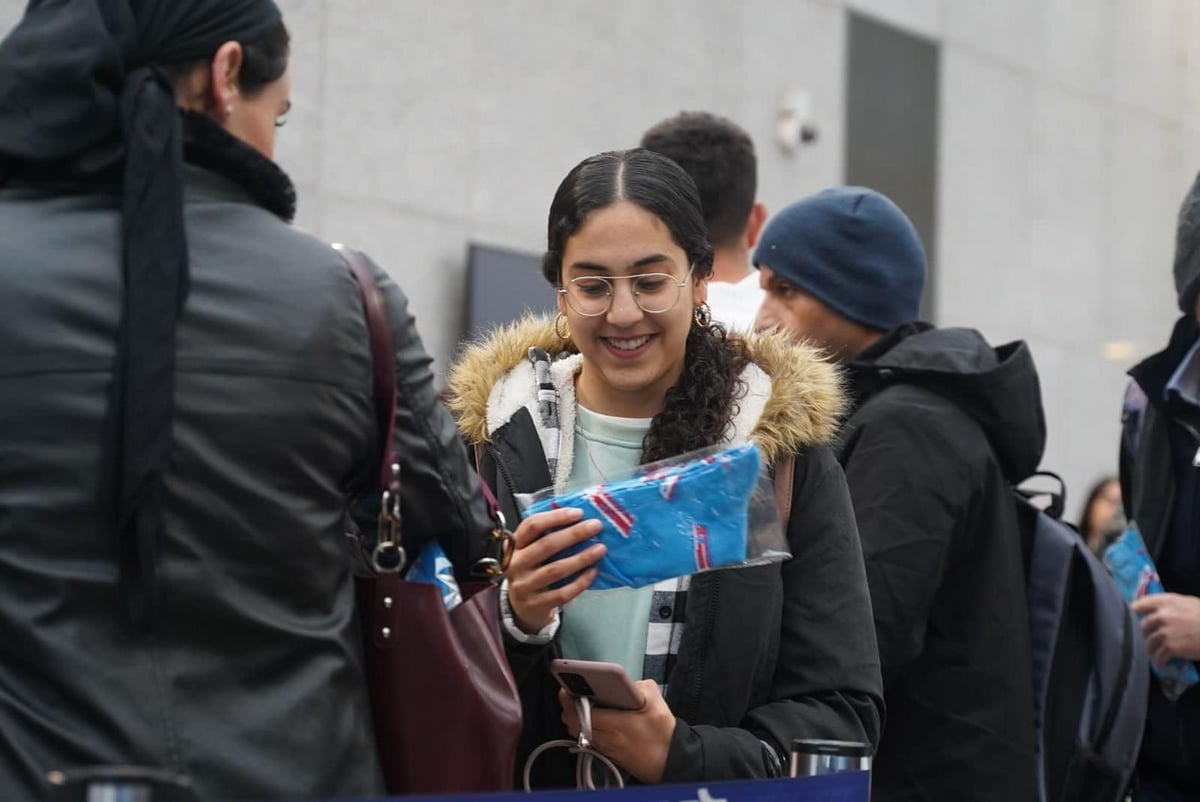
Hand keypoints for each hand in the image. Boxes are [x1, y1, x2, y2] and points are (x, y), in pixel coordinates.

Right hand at [508, 507, 605, 633]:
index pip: (532, 525)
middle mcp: (516, 564)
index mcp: (514, 545)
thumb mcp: (530, 551)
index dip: (555, 517)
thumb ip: (546, 535)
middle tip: (595, 526)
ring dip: (581, 558)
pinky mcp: (536, 604)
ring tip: (600, 549)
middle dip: (574, 534)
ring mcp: (524, 586)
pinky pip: (562, 592)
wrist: (522, 607)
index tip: (578, 513)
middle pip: (546, 545)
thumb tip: (580, 519)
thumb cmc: (531, 570)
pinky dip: (580, 582)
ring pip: (556, 570)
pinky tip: (593, 572)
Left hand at [559, 681, 676, 783]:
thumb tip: (625, 683)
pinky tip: (592, 718)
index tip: (568, 687)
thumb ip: (639, 685)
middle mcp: (605, 737)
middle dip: (568, 706)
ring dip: (573, 717)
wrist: (671, 760)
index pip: (578, 712)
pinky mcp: (607, 754)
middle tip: (573, 693)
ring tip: (580, 704)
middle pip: (571, 722)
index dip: (569, 698)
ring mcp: (604, 747)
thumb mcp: (655, 701)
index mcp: (614, 723)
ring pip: (576, 731)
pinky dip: (583, 727)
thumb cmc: (663, 732)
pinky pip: (586, 738)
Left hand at [1132, 593, 1199, 665]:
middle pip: (1143, 626)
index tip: (1132, 616)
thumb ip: (1171, 604)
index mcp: (1167, 602)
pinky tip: (1162, 663)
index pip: (1140, 604)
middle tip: (1149, 638)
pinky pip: (1159, 656)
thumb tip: (1157, 609)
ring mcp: (1166, 632)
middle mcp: (1163, 616)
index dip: (1135, 611)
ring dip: (1151, 649)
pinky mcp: (1171, 647)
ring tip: (1153, 652)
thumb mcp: (1189, 602)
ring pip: (1149, 642)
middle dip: (1146, 633)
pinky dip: (1159, 661)